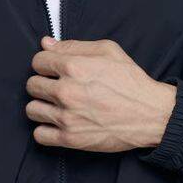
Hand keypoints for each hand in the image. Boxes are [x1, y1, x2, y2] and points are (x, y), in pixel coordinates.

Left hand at [25, 36, 176, 151]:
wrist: (151, 114)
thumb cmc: (131, 81)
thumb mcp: (108, 51)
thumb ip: (74, 45)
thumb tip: (46, 43)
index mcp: (74, 67)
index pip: (37, 62)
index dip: (46, 64)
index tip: (54, 70)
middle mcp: (66, 91)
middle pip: (32, 85)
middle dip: (43, 84)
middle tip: (59, 88)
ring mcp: (67, 117)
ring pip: (32, 110)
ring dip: (42, 106)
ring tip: (57, 106)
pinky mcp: (70, 139)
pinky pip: (39, 135)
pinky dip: (45, 130)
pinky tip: (58, 123)